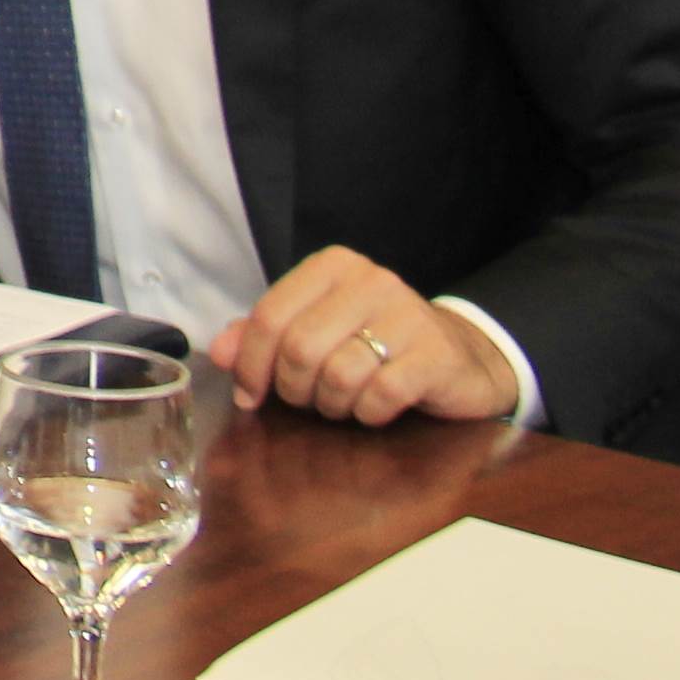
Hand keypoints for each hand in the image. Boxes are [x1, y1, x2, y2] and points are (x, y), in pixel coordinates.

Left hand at [202, 244, 521, 424]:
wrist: (461, 358)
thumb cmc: (374, 343)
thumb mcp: (317, 330)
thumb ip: (263, 336)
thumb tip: (218, 352)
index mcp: (332, 266)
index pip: (269, 316)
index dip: (250, 365)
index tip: (249, 396)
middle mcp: (370, 280)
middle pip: (299, 349)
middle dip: (293, 389)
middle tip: (307, 400)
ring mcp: (407, 315)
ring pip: (337, 376)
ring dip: (331, 405)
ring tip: (343, 401)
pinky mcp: (434, 355)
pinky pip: (379, 397)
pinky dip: (368, 414)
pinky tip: (376, 407)